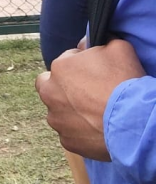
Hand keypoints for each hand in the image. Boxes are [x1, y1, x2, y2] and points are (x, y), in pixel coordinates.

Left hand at [35, 39, 145, 159]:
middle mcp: (50, 94)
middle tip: (83, 91)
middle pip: (49, 86)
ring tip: (92, 112)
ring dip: (70, 110)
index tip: (92, 71)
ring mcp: (57, 120)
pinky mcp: (67, 142)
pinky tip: (95, 127)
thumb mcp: (116, 47)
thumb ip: (97, 42)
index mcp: (59, 68)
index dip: (79, 65)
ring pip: (58, 112)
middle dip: (61, 86)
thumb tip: (87, 44)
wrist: (133, 120)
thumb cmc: (123, 81)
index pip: (65, 61)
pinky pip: (70, 133)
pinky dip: (79, 130)